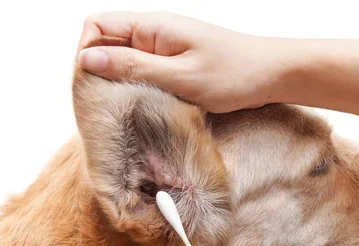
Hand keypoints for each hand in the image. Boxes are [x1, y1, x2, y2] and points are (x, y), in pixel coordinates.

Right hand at [77, 11, 288, 112]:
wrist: (271, 75)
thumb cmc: (232, 74)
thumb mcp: (179, 75)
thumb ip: (132, 67)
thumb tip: (87, 59)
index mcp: (152, 27)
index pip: (97, 24)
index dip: (87, 51)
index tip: (93, 83)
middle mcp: (153, 33)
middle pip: (106, 42)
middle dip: (100, 70)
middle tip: (109, 102)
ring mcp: (163, 48)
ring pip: (123, 59)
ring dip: (119, 81)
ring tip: (127, 106)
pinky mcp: (173, 63)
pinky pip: (143, 71)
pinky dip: (138, 87)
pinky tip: (146, 104)